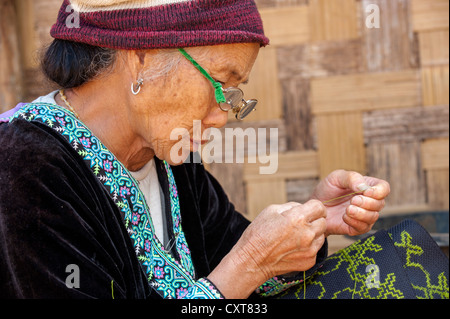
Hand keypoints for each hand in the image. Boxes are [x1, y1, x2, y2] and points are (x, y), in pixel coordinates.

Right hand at [208, 201, 326, 297]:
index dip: (314, 207)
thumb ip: (292, 206)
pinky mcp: (310, 261)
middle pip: (323, 221)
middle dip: (314, 220)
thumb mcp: (272, 210)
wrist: (253, 260)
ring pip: (321, 236)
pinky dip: (308, 247)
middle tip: (300, 224)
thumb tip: (303, 207)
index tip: (309, 211)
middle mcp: (307, 234)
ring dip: (312, 234)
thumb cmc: (259, 233)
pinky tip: (293, 248)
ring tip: (295, 237)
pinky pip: (315, 249)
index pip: (320, 207)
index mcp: (298, 218)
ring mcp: (310, 249)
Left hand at [311, 170, 389, 236]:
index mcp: (367, 186)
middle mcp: (369, 201)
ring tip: (347, 209)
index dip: (379, 191)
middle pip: (380, 204)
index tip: (366, 192)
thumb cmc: (327, 190)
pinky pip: (364, 227)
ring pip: (373, 217)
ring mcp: (364, 215)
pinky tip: (344, 216)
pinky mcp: (357, 227)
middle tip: (352, 201)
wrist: (315, 207)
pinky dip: (354, 222)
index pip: (384, 188)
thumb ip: (351, 178)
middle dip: (367, 203)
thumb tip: (365, 187)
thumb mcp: (336, 177)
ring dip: (361, 213)